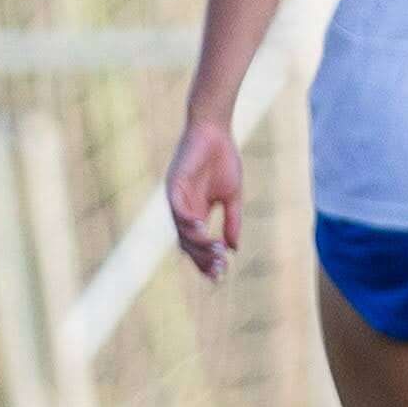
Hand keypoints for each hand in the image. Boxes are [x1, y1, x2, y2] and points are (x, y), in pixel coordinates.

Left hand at [164, 118, 240, 278]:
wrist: (215, 132)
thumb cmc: (223, 160)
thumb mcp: (232, 197)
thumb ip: (232, 222)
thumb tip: (233, 249)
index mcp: (196, 211)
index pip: (197, 243)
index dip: (207, 259)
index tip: (222, 274)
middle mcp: (183, 208)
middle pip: (187, 242)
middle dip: (202, 258)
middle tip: (219, 269)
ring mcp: (177, 198)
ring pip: (182, 230)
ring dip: (198, 243)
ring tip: (215, 253)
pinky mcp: (174, 185)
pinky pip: (178, 209)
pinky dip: (188, 222)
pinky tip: (202, 230)